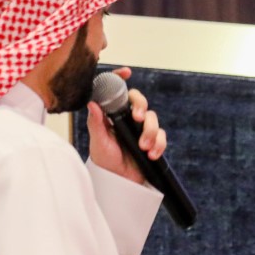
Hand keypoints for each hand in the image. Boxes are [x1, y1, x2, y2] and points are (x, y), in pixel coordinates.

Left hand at [87, 66, 166, 183]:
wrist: (119, 182)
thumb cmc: (105, 161)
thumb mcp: (98, 142)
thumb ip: (96, 123)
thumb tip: (92, 104)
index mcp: (112, 114)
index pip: (116, 92)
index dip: (120, 79)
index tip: (127, 72)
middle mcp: (127, 118)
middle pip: (139, 100)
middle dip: (142, 106)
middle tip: (139, 118)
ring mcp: (140, 129)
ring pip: (153, 118)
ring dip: (151, 132)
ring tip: (143, 147)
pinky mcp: (152, 141)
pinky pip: (162, 136)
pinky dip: (159, 144)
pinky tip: (151, 154)